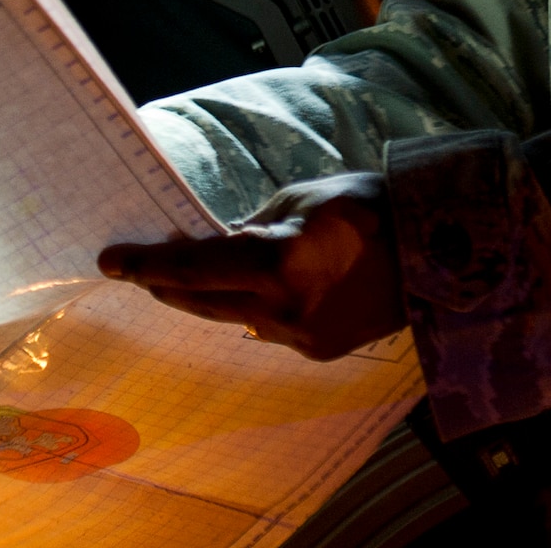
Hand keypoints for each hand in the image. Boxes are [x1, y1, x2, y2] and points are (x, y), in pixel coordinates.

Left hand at [97, 172, 404, 359]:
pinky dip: (251, 307)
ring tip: (190, 271)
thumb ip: (252, 228)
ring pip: (232, 318)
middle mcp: (284, 312)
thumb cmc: (369, 205)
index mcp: (279, 264)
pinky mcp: (318, 351)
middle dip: (167, 283)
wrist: (440, 251)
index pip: (195, 267)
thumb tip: (218, 245)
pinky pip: (267, 328)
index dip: (147, 265)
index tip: (110, 261)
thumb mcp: (300, 199)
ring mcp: (301, 339)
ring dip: (207, 295)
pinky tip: (252, 287)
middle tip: (137, 266)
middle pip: (203, 301)